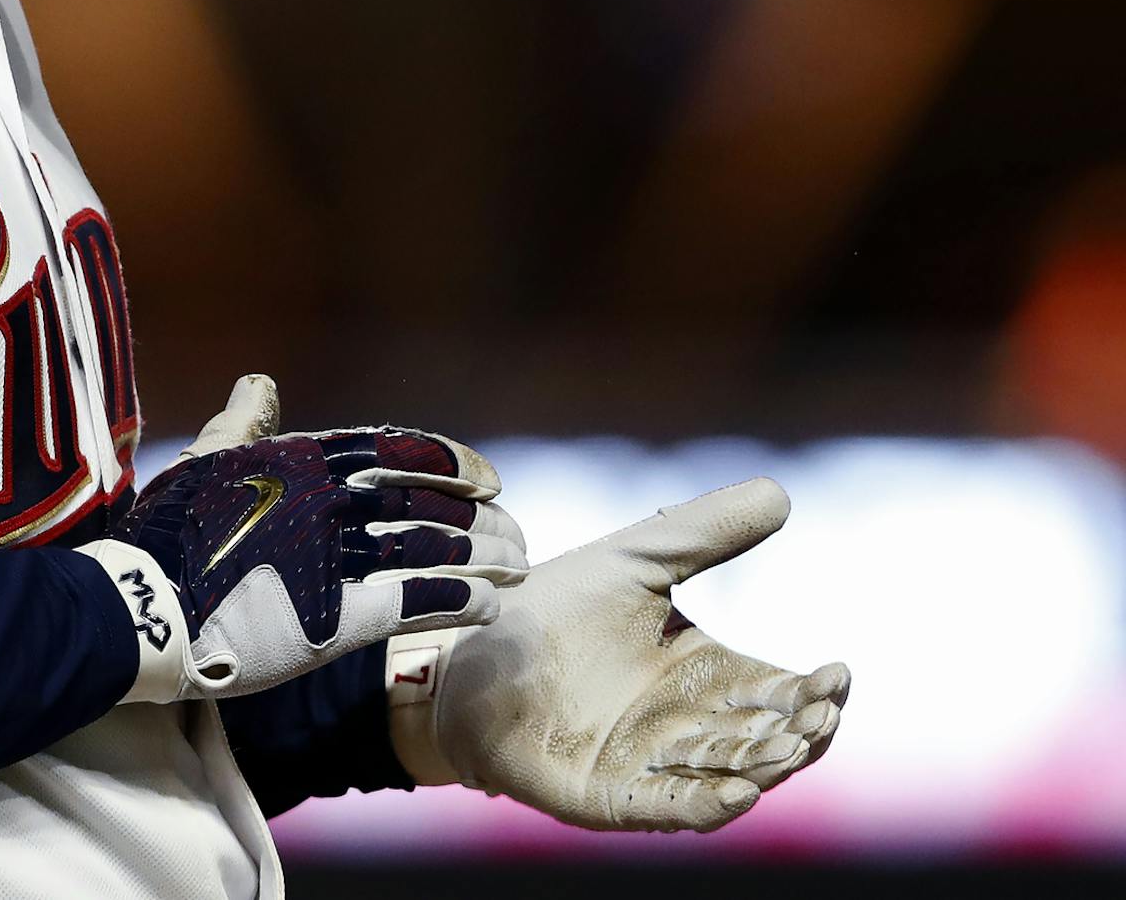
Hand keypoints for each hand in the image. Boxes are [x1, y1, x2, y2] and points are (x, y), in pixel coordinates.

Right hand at [81, 375, 526, 702]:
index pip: (400, 450)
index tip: (488, 479)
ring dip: (486, 559)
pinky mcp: (335, 618)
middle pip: (430, 502)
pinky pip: (418, 604)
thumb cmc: (164, 533)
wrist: (137, 608)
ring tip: (517, 570)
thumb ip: (241, 423)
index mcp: (303, 459)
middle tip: (516, 535)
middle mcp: (328, 501)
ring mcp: (334, 558)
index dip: (453, 463)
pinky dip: (462, 602)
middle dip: (482, 519)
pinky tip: (488, 607)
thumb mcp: (205, 461)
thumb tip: (257, 382)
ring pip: (435, 550)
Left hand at [388, 478, 849, 831]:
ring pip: (729, 781)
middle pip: (769, 744)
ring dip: (765, 770)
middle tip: (819, 711)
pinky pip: (666, 812)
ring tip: (787, 746)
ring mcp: (651, 770)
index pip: (783, 693)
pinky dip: (706, 807)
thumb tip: (781, 492)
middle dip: (801, 734)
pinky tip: (737, 792)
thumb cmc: (554, 608)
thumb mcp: (633, 562)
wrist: (467, 648)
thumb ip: (702, 533)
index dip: (817, 692)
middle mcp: (690, 730)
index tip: (837, 672)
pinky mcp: (605, 798)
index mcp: (709, 677)